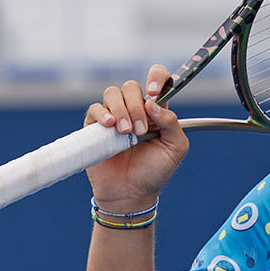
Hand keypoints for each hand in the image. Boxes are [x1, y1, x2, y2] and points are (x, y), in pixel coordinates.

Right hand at [84, 63, 189, 211]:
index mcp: (156, 111)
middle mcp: (134, 109)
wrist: (132, 193)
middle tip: (140, 130)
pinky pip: (94, 108)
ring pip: (112, 93)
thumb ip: (171, 123)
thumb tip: (153, 102)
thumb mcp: (175, 148)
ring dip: (121, 110)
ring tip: (126, 133)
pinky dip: (102, 113)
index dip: (157, 77)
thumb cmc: (155, 171)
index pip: (158, 80)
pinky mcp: (95, 126)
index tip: (155, 92)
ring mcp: (114, 116)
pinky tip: (110, 125)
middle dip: (137, 106)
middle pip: (131, 87)